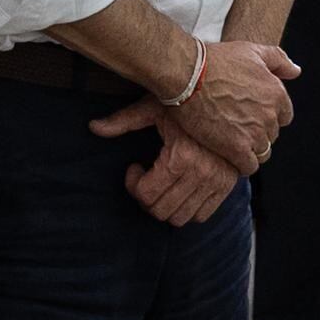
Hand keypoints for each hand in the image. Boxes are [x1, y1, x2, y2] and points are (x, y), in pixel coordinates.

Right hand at [110, 34, 294, 176]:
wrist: (187, 73)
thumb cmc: (215, 60)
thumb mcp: (251, 50)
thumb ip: (278, 60)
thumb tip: (295, 71)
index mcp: (277, 94)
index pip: (283, 116)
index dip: (266, 116)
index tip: (248, 113)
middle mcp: (270, 116)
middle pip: (271, 135)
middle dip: (256, 131)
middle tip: (234, 125)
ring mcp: (254, 133)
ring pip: (261, 152)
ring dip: (248, 149)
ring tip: (229, 140)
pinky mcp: (236, 148)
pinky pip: (248, 166)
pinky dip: (240, 164)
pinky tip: (227, 155)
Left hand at [120, 112, 241, 224]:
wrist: (226, 101)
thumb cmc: (184, 102)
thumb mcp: (152, 107)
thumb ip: (122, 120)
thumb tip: (92, 127)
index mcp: (181, 157)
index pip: (146, 194)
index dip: (133, 184)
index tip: (134, 167)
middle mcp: (202, 174)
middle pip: (161, 211)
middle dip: (146, 198)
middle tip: (145, 178)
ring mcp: (217, 183)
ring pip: (180, 218)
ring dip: (165, 205)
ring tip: (161, 182)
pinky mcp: (227, 187)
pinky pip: (201, 215)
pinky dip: (186, 208)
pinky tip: (179, 186)